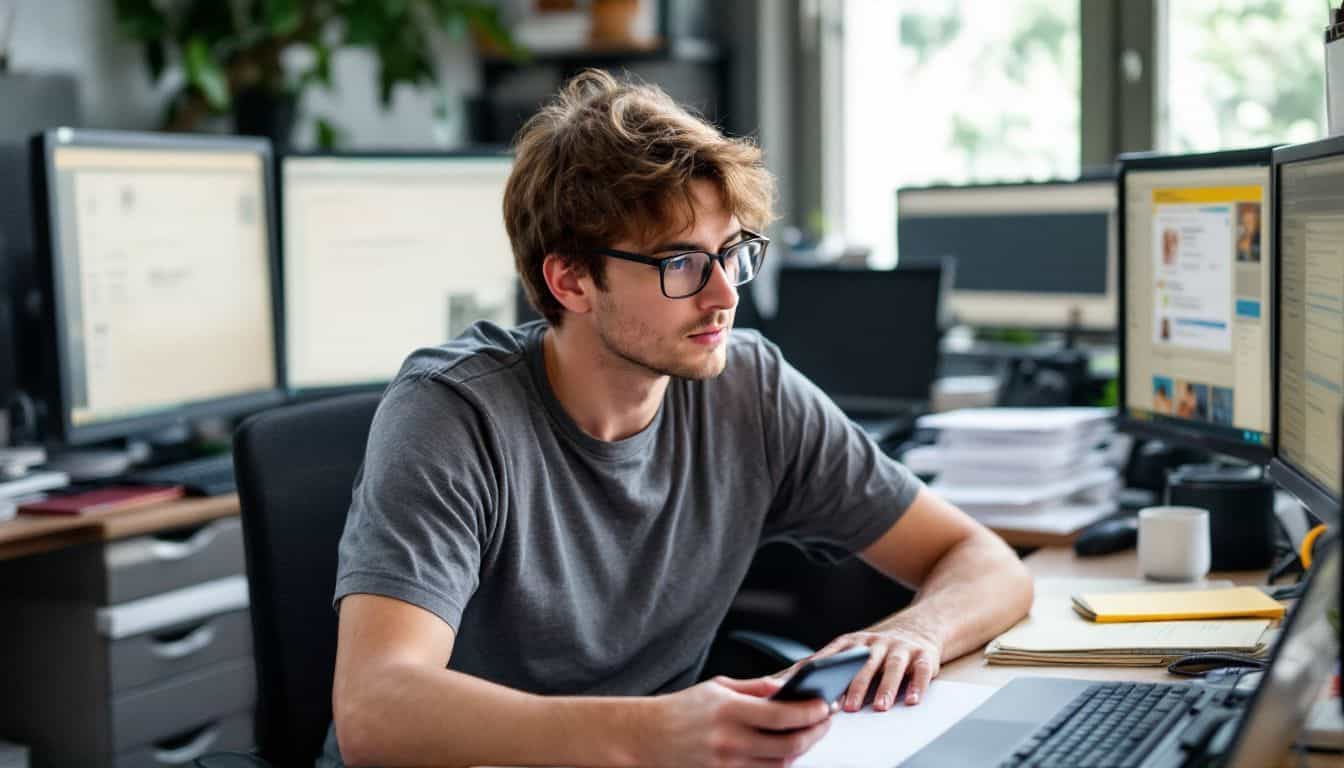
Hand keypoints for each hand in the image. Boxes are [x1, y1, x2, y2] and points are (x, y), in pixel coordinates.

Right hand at [636, 675, 831, 767]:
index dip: (810, 712)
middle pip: (788, 744)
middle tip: (825, 721)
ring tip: (810, 733)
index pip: (782, 715)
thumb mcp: (717, 687)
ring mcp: (728, 764)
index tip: (824, 706)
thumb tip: (786, 687)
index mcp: (729, 710)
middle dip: (815, 733)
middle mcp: (730, 740)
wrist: (648, 737)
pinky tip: (787, 750)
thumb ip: (754, 688)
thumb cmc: (682, 709)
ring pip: (780, 763)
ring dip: (801, 749)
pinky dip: (781, 762)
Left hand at [784, 621, 942, 712]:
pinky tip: (911, 701)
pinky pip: (921, 670)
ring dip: (886, 687)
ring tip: (881, 707)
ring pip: (892, 666)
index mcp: (851, 643)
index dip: (822, 675)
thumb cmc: (874, 649)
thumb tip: (774, 684)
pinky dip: (917, 685)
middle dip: (855, 685)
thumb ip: (818, 666)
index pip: (832, 657)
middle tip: (847, 708)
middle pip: (862, 663)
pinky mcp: (924, 656)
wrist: (919, 627)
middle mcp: (875, 643)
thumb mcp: (846, 651)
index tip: (813, 693)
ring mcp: (900, 648)